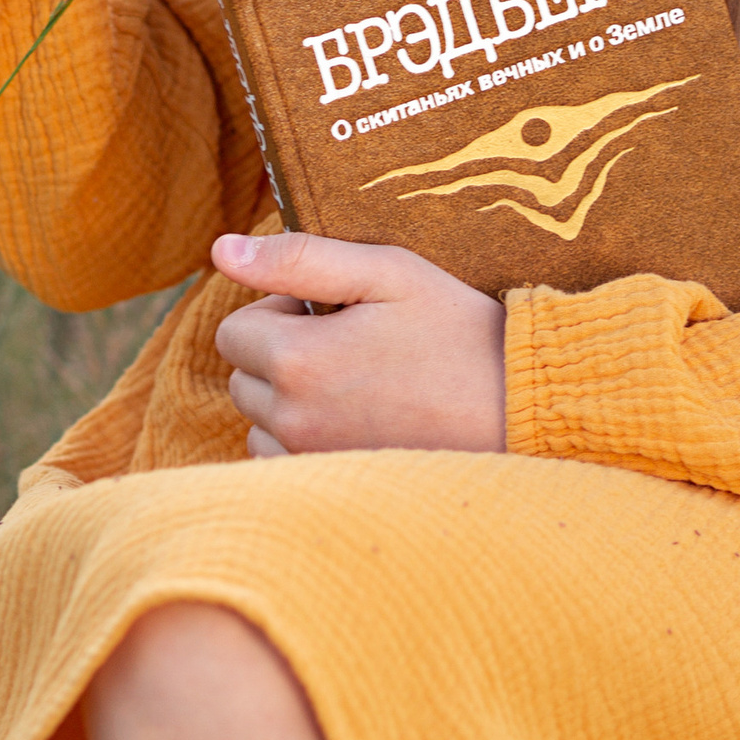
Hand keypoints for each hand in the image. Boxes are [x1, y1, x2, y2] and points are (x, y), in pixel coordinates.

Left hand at [212, 233, 507, 457]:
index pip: (234, 331)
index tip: (335, 311)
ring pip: (260, 424)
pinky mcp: (335, 490)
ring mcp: (313, 463)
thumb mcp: (386, 272)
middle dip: (282, 354)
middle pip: (243, 378)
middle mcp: (294, 421)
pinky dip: (305, 440)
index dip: (280, 310)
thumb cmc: (455, 330)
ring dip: (290, 401)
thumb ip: (298, 258)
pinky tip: (359, 420)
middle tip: (353, 342)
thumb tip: (221, 249)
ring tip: (359, 383)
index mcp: (299, 362)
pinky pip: (284, 462)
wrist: (518, 407)